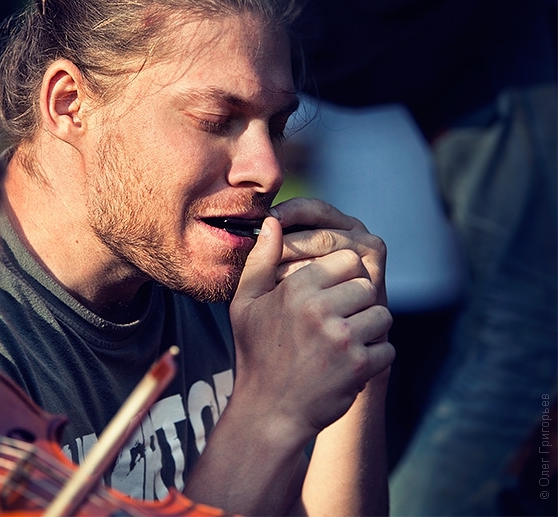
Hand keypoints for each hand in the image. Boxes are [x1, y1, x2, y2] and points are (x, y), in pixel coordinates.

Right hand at [227, 198, 393, 439]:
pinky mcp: (360, 366)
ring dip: (368, 329)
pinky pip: (388, 348)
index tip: (330, 294)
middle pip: (367, 285)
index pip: (346, 260)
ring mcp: (343, 339)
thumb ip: (262, 260)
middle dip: (357, 302)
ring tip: (342, 343)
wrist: (268, 412)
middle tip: (336, 321)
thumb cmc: (255, 352)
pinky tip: (347, 365)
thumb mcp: (246, 303)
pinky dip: (374, 358)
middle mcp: (320, 309)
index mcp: (296, 288)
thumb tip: (273, 221)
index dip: (341, 276)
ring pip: (381, 315)